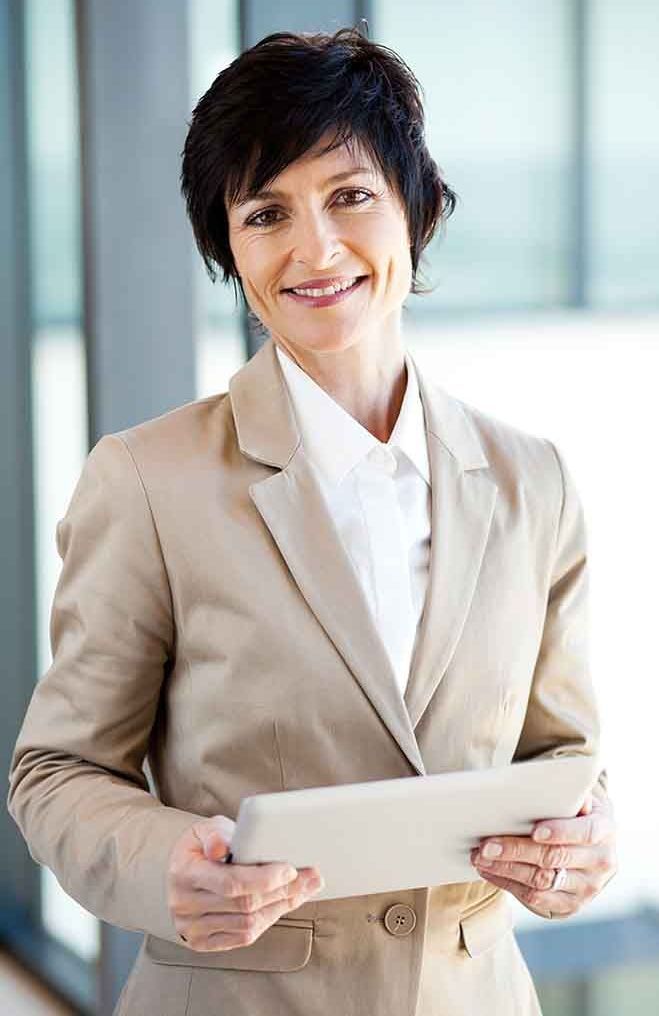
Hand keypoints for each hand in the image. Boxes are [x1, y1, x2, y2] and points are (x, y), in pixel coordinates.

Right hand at [167, 814, 323, 950]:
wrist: (180, 872)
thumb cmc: (199, 847)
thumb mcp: (204, 829)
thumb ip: (218, 832)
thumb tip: (222, 847)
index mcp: (185, 873)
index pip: (231, 883)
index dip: (264, 879)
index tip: (290, 869)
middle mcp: (185, 904)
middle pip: (245, 905)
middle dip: (283, 891)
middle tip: (311, 877)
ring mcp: (192, 927)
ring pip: (248, 924)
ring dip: (281, 907)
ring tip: (303, 890)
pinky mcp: (201, 942)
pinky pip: (243, 937)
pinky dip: (268, 921)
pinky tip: (282, 905)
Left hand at [470, 788, 616, 918]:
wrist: (594, 847)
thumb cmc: (578, 815)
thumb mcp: (581, 800)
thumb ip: (569, 795)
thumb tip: (555, 790)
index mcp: (605, 830)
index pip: (585, 832)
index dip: (561, 832)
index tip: (535, 830)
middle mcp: (601, 863)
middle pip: (555, 858)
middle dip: (517, 851)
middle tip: (486, 845)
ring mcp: (587, 888)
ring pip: (542, 881)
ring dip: (506, 869)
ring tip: (480, 857)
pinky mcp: (571, 905)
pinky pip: (537, 898)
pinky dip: (509, 884)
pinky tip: (489, 871)